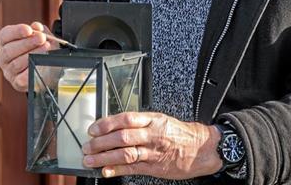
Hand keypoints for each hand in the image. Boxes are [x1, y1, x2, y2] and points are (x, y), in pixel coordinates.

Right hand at [0, 21, 57, 91]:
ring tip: (45, 49)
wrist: (49, 69)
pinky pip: (21, 78)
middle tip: (41, 38)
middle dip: (27, 43)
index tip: (28, 30)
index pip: (4, 35)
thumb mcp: (42, 37)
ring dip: (32, 55)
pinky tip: (40, 64)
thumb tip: (36, 27)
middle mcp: (4, 57)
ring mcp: (9, 71)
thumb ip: (39, 31)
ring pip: (16, 64)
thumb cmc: (42, 50)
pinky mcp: (16, 83)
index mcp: (6, 42)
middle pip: (9, 50)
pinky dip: (31, 71)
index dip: (16, 32)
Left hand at [81, 112, 222, 178]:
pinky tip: (106, 171)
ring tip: (90, 160)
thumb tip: (115, 127)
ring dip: (105, 158)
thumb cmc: (181, 134)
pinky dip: (117, 170)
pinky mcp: (155, 167)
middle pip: (122, 137)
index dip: (107, 124)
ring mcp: (154, 152)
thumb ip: (141, 123)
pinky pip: (133, 168)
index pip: (126, 118)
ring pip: (125, 153)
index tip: (93, 129)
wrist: (202, 148)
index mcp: (153, 120)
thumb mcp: (162, 120)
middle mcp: (152, 134)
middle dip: (101, 142)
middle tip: (87, 146)